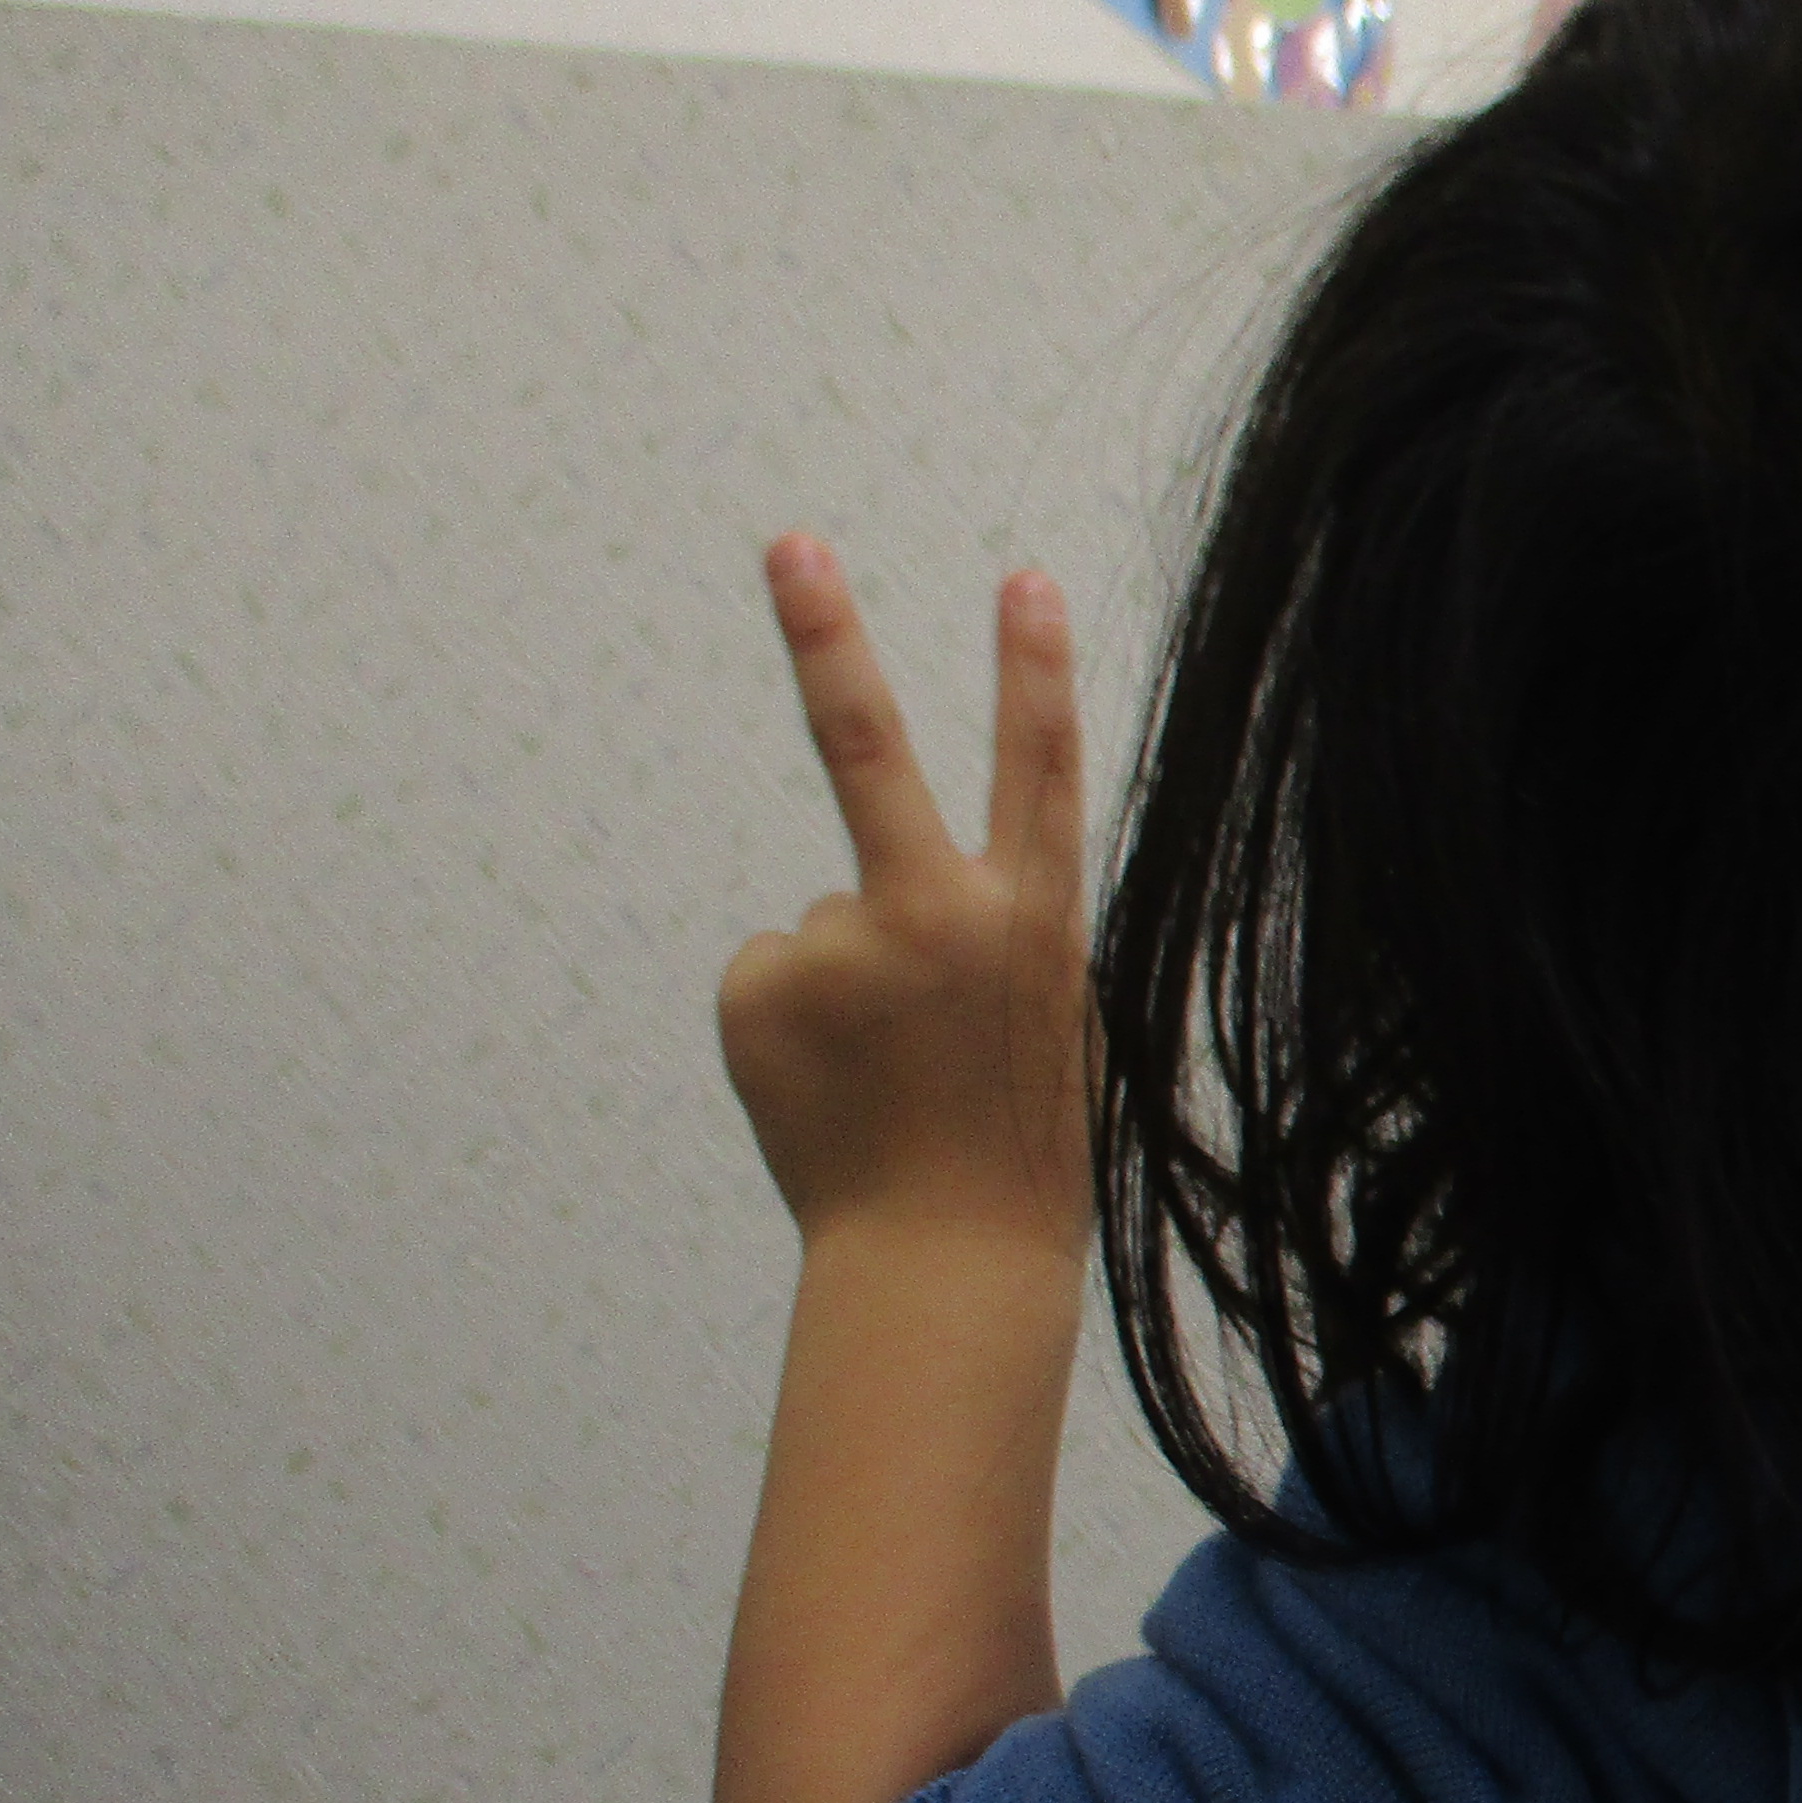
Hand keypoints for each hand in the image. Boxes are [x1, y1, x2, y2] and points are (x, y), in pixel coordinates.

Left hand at [717, 541, 1094, 1259]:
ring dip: (846, 983)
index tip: (1025, 579)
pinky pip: (774, 970)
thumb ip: (976, 927)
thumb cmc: (1013, 1140)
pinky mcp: (760, 988)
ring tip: (887, 1076)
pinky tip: (834, 1084)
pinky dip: (795, 1019)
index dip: (1034, 670)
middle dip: (827, 636)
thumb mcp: (1040, 1015)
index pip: (1041, 771)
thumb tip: (841, 891)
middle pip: (868, 748)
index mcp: (1035, 922)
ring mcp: (838, 949)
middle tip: (790, 542)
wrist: (944, 1260)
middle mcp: (937, 917)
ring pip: (826, 919)